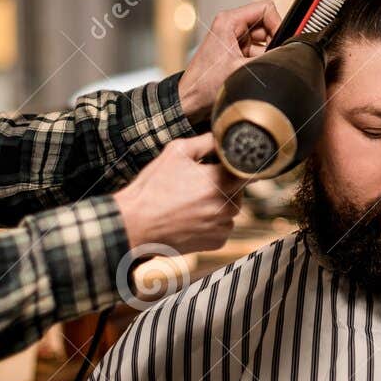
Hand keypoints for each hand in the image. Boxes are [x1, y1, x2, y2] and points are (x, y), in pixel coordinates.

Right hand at [114, 133, 243, 255]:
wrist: (135, 224)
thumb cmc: (153, 188)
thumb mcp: (176, 152)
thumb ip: (206, 141)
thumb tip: (223, 137)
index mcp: (220, 181)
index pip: (244, 167)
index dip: (232, 163)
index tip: (220, 163)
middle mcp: (226, 206)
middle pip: (238, 188)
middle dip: (223, 183)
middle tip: (198, 183)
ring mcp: (223, 226)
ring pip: (231, 207)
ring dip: (218, 202)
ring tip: (191, 201)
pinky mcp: (217, 242)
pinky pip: (223, 225)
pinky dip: (213, 220)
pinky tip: (192, 216)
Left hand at [177, 0, 281, 122]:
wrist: (191, 100)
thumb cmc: (205, 84)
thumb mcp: (242, 69)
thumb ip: (268, 58)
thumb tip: (288, 52)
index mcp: (229, 21)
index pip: (265, 9)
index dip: (278, 24)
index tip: (282, 42)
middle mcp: (232, 26)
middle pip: (267, 24)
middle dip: (273, 42)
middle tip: (272, 59)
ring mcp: (234, 38)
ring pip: (265, 39)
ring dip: (267, 54)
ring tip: (258, 69)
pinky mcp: (236, 51)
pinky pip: (258, 51)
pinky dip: (261, 61)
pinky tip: (255, 73)